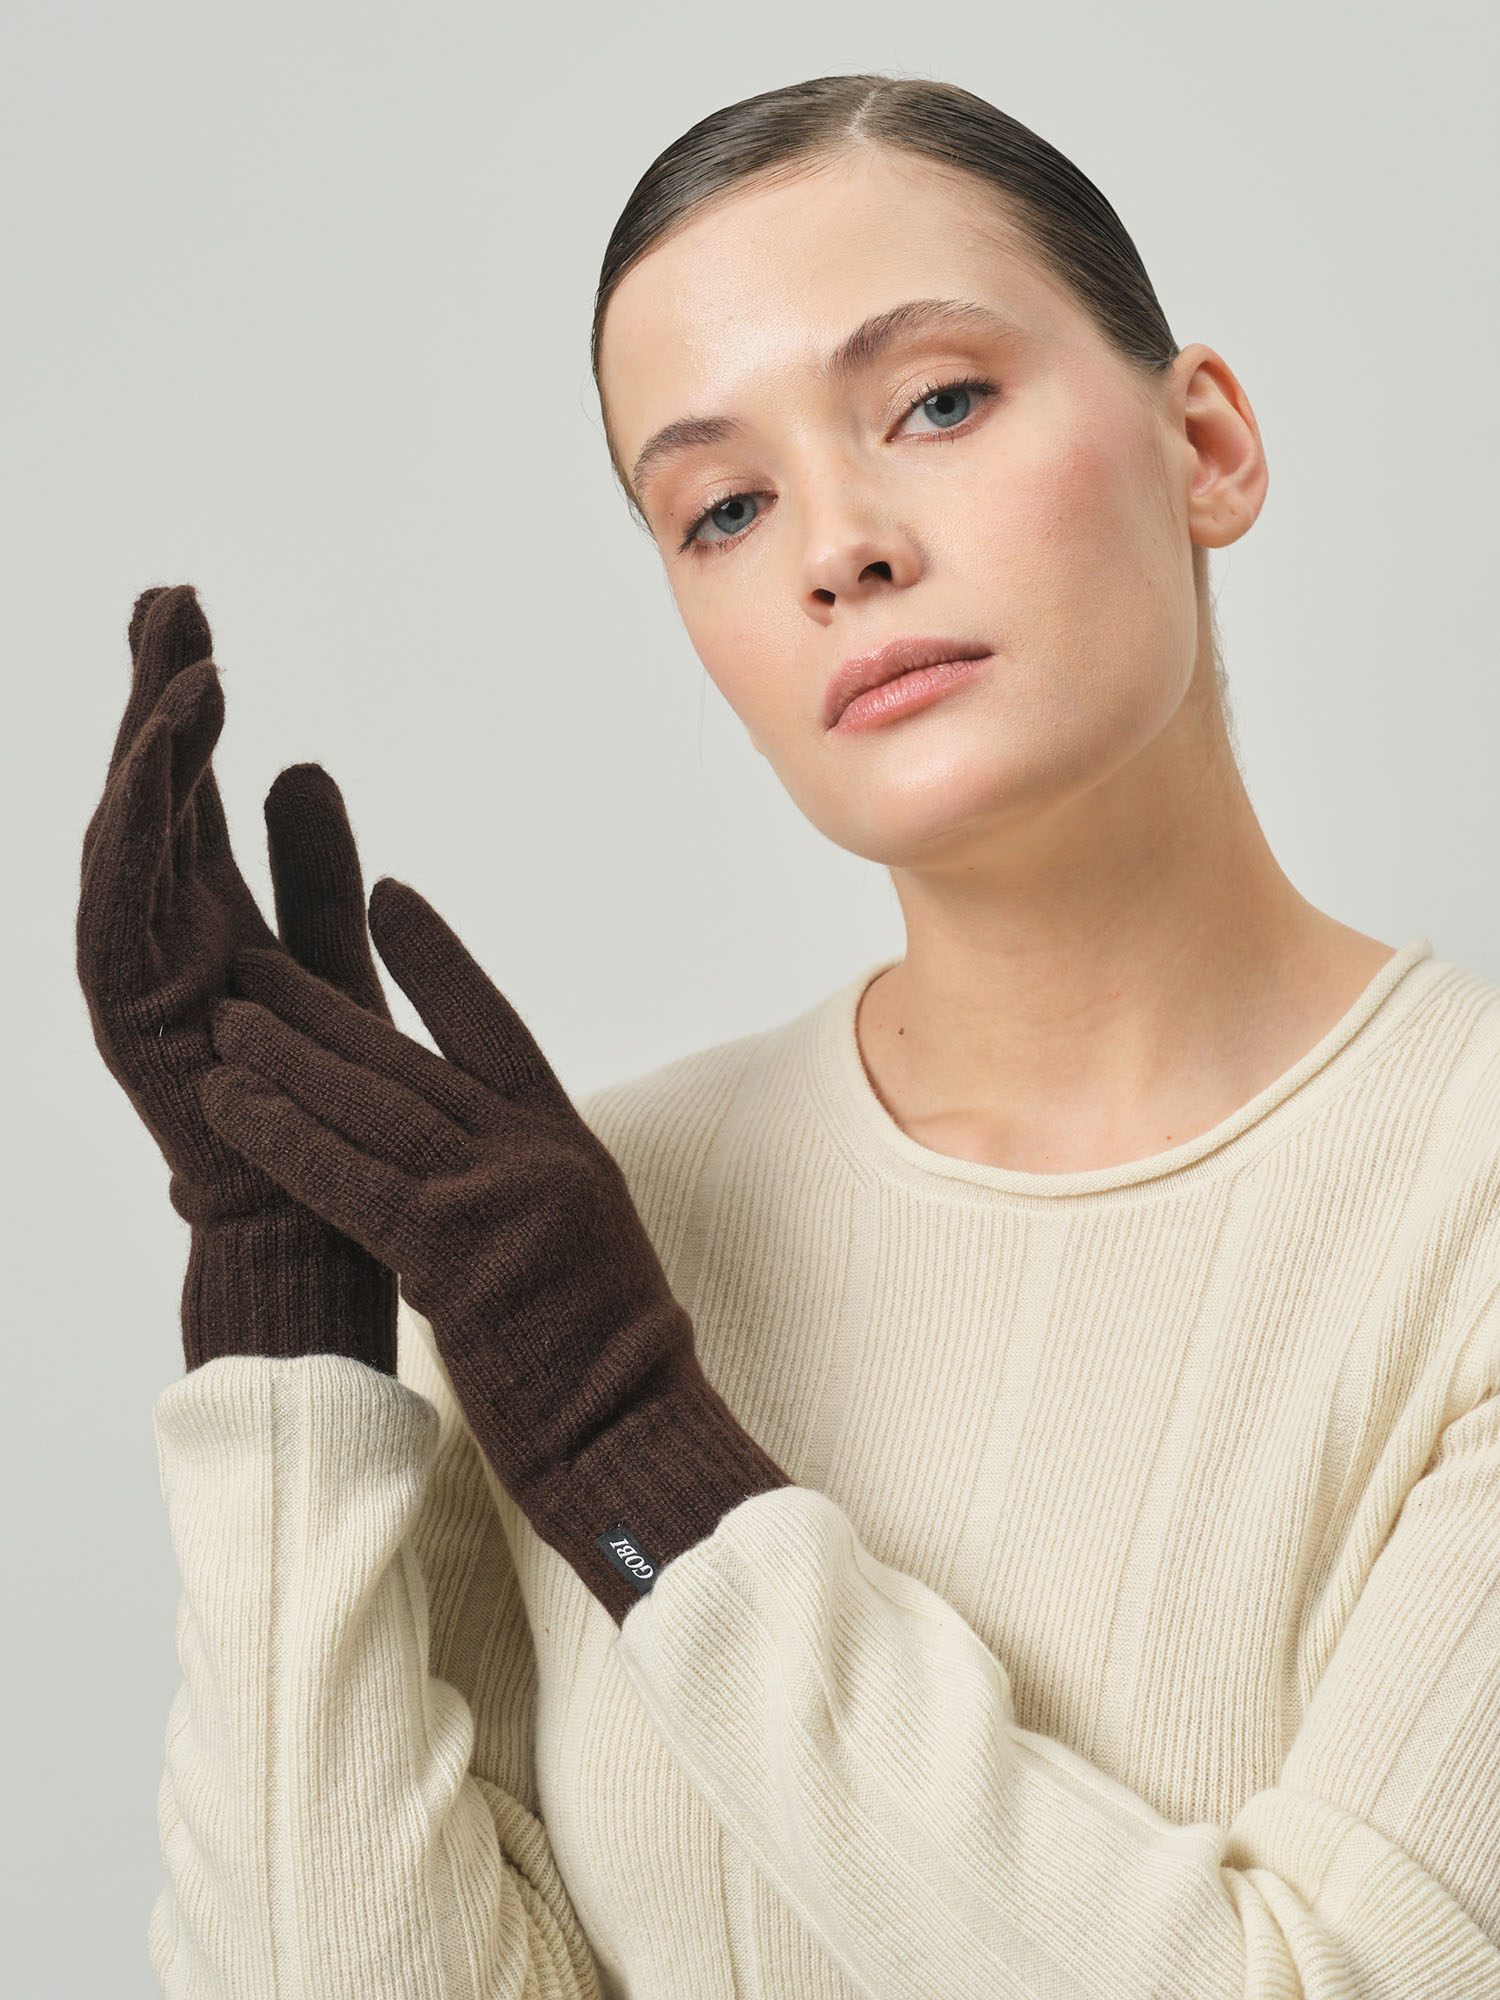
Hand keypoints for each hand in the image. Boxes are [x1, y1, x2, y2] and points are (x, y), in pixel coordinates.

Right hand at [76, 583, 398, 1370]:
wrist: (310, 1209)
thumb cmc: (325, 1092)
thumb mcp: (331, 951)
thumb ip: (313, 867)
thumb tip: (302, 763)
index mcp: (199, 903)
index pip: (181, 779)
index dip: (180, 696)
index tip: (189, 608)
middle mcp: (154, 924)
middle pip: (144, 788)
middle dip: (152, 692)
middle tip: (169, 597)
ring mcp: (131, 964)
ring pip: (126, 833)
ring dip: (150, 748)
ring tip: (187, 666)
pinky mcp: (126, 1008)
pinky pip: (122, 902)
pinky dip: (142, 830)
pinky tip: (164, 762)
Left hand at [199, 878, 789, 1621]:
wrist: (637, 1434)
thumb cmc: (609, 1365)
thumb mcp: (586, 1243)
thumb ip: (525, 1186)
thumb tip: (461, 1160)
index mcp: (569, 1144)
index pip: (494, 1025)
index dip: (438, 960)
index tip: (388, 898)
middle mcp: (534, 1154)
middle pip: (409, 1061)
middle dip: (323, 1009)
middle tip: (256, 965)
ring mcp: (498, 1199)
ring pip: (372, 1109)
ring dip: (286, 1061)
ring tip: (226, 1020)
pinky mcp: (454, 1256)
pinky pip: (349, 1182)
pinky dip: (285, 1139)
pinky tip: (233, 1106)